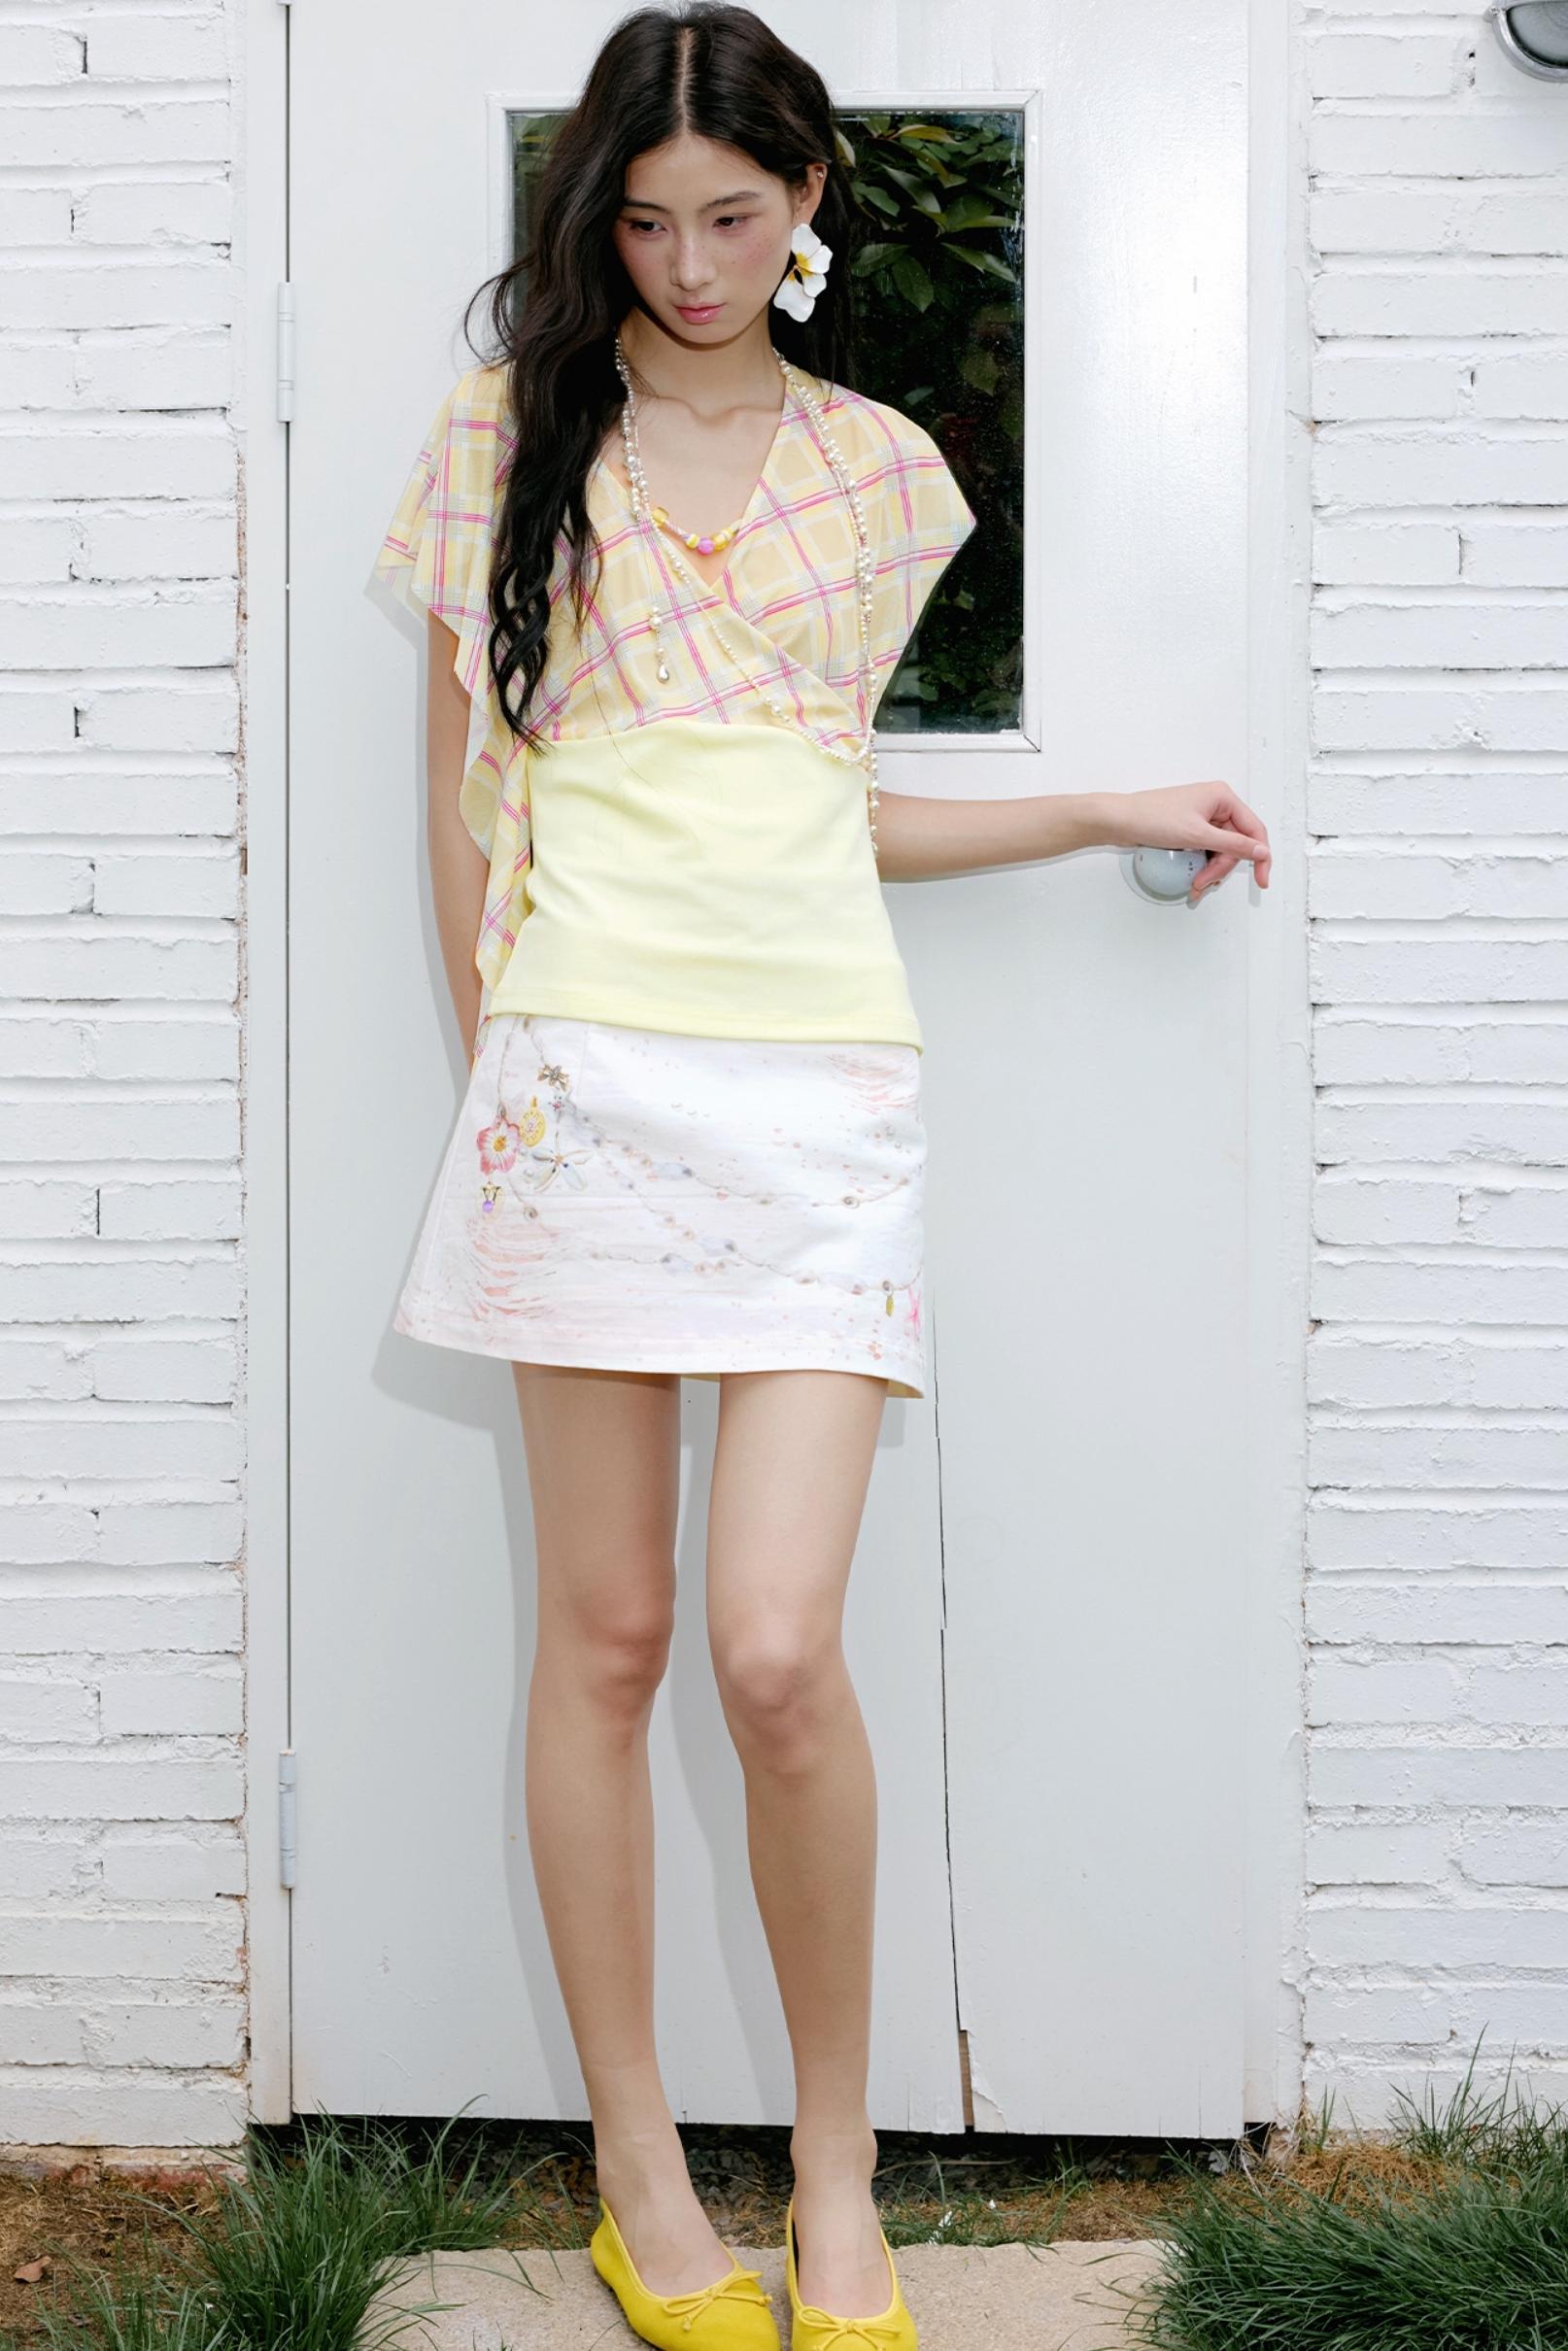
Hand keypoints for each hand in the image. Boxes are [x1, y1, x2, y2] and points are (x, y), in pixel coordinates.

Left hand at [1102, 781, 1271, 903]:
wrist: (1119, 820)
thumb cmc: (1152, 817)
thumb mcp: (1197, 835)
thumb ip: (1233, 845)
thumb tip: (1260, 851)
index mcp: (1222, 797)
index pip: (1254, 829)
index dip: (1259, 856)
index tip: (1261, 879)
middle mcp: (1215, 804)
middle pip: (1235, 844)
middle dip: (1222, 867)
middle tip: (1205, 882)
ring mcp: (1202, 817)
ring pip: (1220, 850)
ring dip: (1211, 870)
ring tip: (1195, 884)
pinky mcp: (1190, 828)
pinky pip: (1206, 850)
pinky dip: (1202, 865)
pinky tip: (1193, 877)